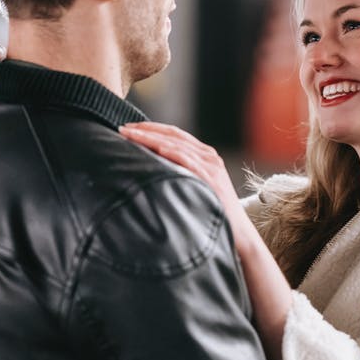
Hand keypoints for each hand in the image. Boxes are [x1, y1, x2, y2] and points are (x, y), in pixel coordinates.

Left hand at [118, 122, 246, 231]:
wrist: (237, 232)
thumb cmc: (211, 212)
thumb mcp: (195, 186)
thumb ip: (179, 173)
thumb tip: (150, 169)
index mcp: (204, 155)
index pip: (174, 134)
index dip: (151, 128)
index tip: (129, 127)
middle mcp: (209, 156)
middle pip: (172, 135)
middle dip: (145, 130)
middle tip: (122, 128)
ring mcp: (211, 166)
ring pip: (176, 145)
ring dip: (150, 138)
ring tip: (129, 135)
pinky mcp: (211, 179)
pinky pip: (188, 161)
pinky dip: (172, 152)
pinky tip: (156, 148)